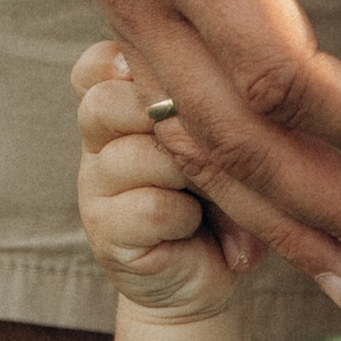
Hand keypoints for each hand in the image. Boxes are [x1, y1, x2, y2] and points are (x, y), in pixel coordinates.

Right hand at [73, 34, 242, 324]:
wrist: (209, 278)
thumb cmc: (227, 199)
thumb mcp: (231, 145)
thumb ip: (221, 111)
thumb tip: (244, 93)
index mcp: (123, 106)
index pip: (98, 64)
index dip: (123, 63)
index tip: (172, 74)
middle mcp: (99, 140)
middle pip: (108, 101)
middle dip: (165, 116)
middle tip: (207, 145)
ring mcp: (96, 185)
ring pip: (134, 153)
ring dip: (187, 172)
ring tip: (209, 195)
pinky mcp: (106, 231)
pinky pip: (150, 204)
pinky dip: (186, 215)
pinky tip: (197, 226)